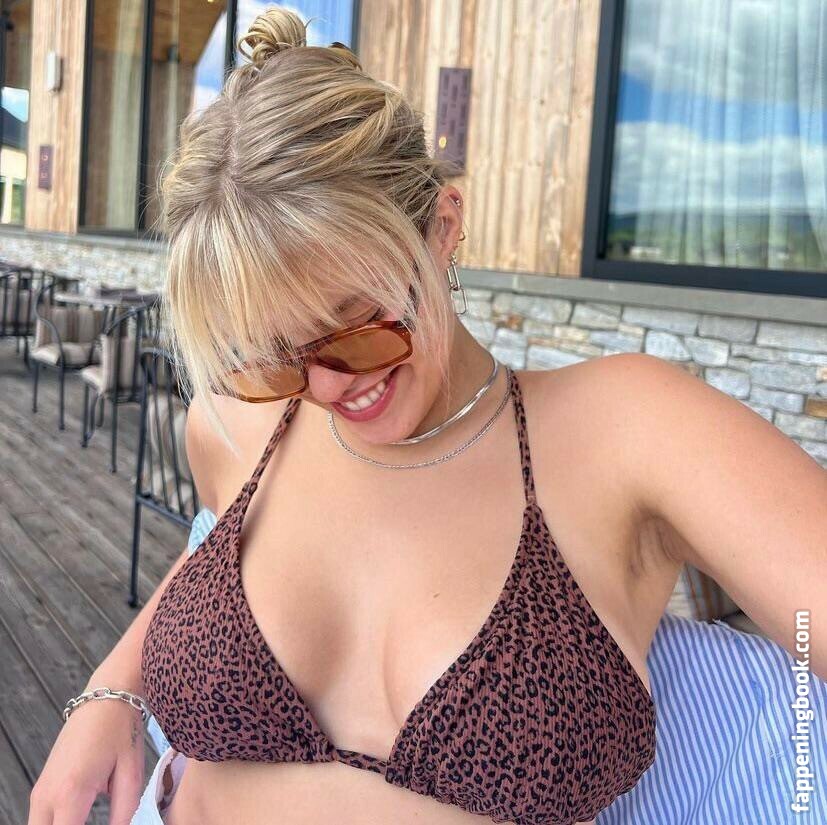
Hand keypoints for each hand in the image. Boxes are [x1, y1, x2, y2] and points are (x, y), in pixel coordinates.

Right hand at [28, 697, 145, 824]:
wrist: (106, 698)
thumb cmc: (121, 731)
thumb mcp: (132, 773)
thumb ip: (124, 812)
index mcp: (71, 793)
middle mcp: (47, 795)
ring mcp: (40, 792)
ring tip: (89, 822)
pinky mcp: (41, 787)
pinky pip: (42, 821)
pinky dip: (58, 824)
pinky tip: (81, 821)